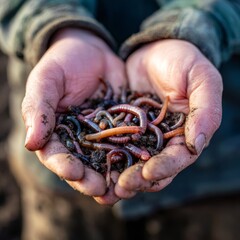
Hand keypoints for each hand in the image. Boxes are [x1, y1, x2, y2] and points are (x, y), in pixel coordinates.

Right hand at [22, 28, 125, 203]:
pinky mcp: (123, 128)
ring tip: (121, 188)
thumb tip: (31, 143)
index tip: (72, 171)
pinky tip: (141, 166)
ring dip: (113, 177)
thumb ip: (39, 108)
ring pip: (107, 161)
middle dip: (90, 180)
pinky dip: (134, 157)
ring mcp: (103, 136)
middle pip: (83, 165)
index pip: (56, 154)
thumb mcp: (47, 80)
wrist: (91, 51)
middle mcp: (80, 139)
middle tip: (100, 190)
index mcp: (57, 132)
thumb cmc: (63, 63)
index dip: (64, 165)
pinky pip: (129, 144)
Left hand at [115, 39, 222, 197]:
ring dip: (118, 175)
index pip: (177, 158)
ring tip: (104, 187)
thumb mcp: (201, 79)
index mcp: (184, 133)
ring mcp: (139, 135)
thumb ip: (205, 110)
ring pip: (130, 161)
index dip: (165, 168)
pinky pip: (112, 145)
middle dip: (138, 179)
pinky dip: (103, 156)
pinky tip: (92, 165)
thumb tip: (198, 144)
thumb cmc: (183, 61)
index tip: (149, 173)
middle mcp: (161, 140)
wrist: (155, 49)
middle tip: (122, 187)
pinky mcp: (120, 127)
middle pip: (152, 167)